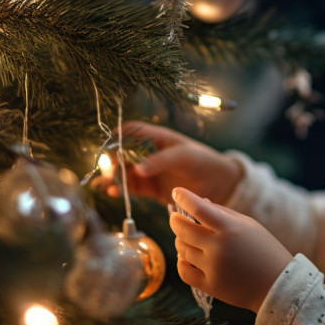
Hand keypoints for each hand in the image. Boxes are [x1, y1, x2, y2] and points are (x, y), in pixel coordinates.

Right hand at [105, 121, 242, 205]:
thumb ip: (159, 161)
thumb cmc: (202, 160)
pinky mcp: (151, 188)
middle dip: (112, 160)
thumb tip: (138, 169)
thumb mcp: (182, 156)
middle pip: (123, 154)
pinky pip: (132, 188)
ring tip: (106, 183)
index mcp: (157, 138)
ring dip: (113, 177)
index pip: (132, 132)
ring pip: (125, 172)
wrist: (218, 183)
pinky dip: (121, 190)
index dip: (119, 136)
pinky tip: (114, 192)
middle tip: (108, 170)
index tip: (110, 146)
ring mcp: (149, 171)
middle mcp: (150, 154)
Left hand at [169, 187, 292, 313]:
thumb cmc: (264, 249)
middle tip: (175, 217)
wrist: (277, 284)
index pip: (198, 209)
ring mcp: (213, 268)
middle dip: (175, 220)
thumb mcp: (248, 224)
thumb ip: (222, 212)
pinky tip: (186, 257)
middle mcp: (218, 248)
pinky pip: (184, 272)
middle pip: (183, 230)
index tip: (176, 191)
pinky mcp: (210, 286)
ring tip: (187, 238)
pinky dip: (181, 262)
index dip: (184, 198)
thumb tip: (197, 202)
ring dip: (180, 240)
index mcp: (230, 228)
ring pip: (182, 249)